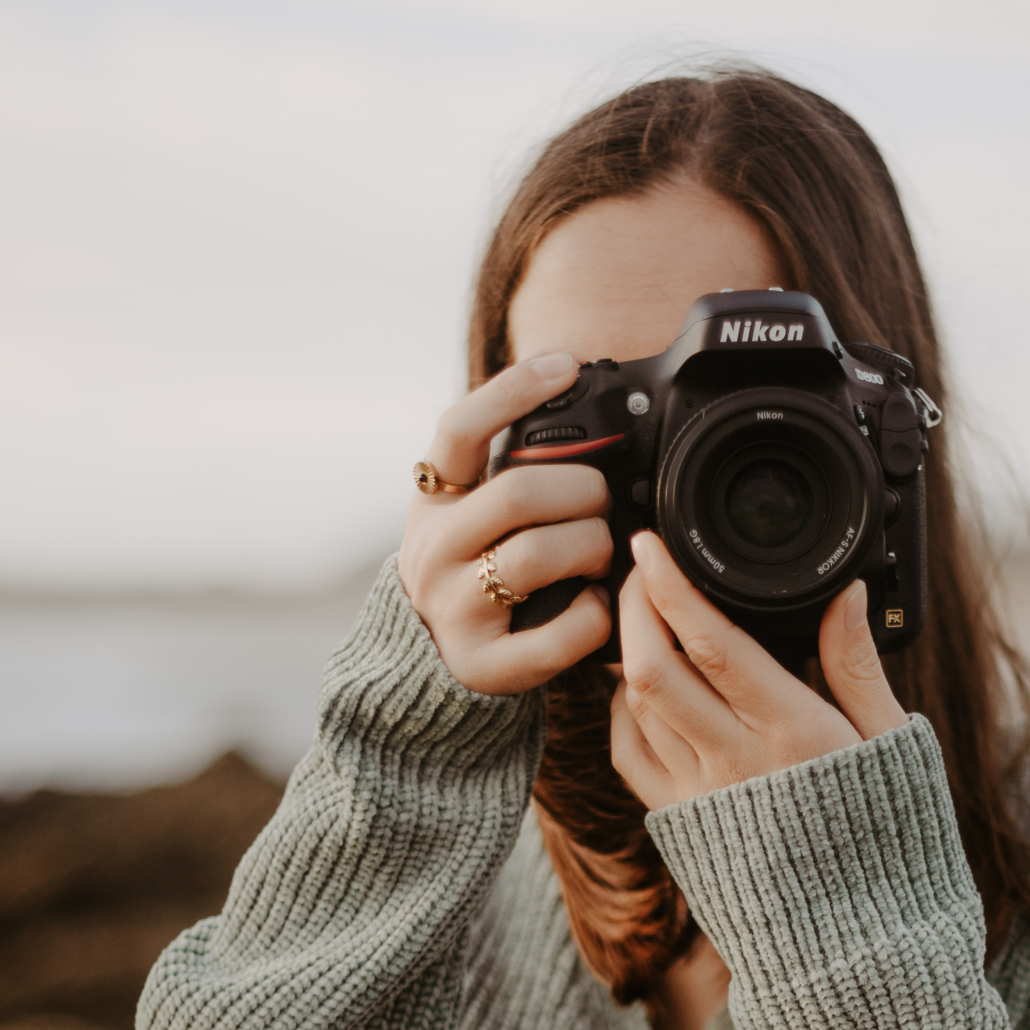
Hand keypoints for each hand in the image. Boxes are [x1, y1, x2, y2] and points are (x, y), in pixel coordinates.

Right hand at [398, 352, 613, 693]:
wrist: (428, 665)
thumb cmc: (471, 573)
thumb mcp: (468, 516)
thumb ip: (507, 474)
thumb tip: (581, 403)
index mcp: (433, 502)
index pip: (460, 429)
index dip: (513, 390)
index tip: (568, 364)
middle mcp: (434, 550)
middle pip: (518, 492)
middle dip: (582, 490)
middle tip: (601, 501)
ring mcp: (454, 609)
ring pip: (538, 556)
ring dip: (591, 547)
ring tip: (600, 553)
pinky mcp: (483, 664)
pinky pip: (557, 634)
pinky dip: (592, 617)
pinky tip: (595, 606)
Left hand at [610, 532, 907, 809]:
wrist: (859, 935)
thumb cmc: (887, 835)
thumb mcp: (890, 742)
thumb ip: (858, 664)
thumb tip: (848, 592)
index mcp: (795, 734)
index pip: (713, 644)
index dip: (672, 586)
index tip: (652, 546)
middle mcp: (737, 764)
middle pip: (653, 669)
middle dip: (634, 606)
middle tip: (641, 570)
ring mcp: (700, 798)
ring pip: (635, 706)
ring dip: (627, 652)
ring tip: (642, 616)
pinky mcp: (680, 826)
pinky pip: (630, 755)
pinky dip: (623, 708)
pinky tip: (642, 685)